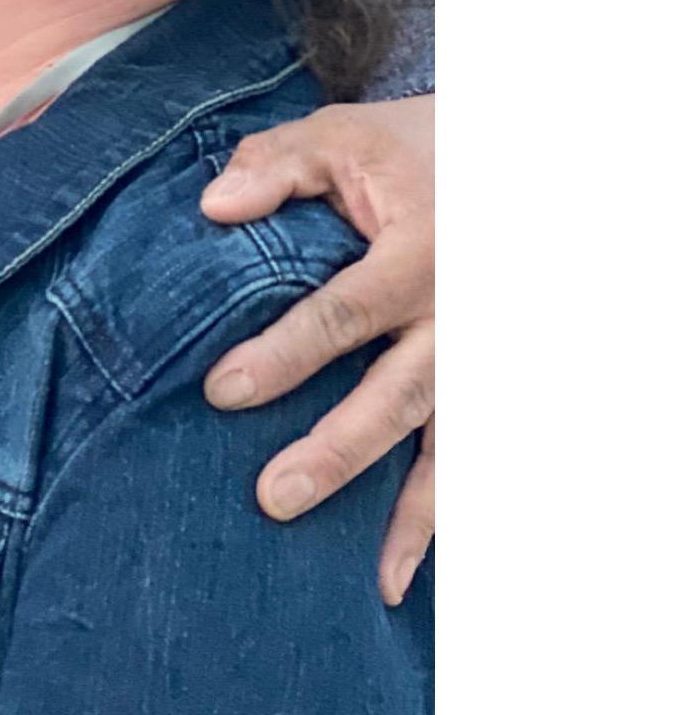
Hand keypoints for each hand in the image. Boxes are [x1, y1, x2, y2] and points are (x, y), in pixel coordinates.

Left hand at [200, 92, 434, 603]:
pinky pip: (466, 454)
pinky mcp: (484, 383)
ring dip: (410, 514)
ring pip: (445, 445)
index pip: (343, 314)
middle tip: (273, 497)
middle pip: (395, 397)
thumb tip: (214, 207)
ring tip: (373, 576)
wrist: (500, 164)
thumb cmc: (403, 153)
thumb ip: (275, 167)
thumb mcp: (340, 138)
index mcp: (418, 254)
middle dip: (337, 451)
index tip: (223, 391)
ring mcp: (479, 359)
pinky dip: (442, 513)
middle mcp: (457, 318)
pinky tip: (409, 571)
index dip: (285, 354)